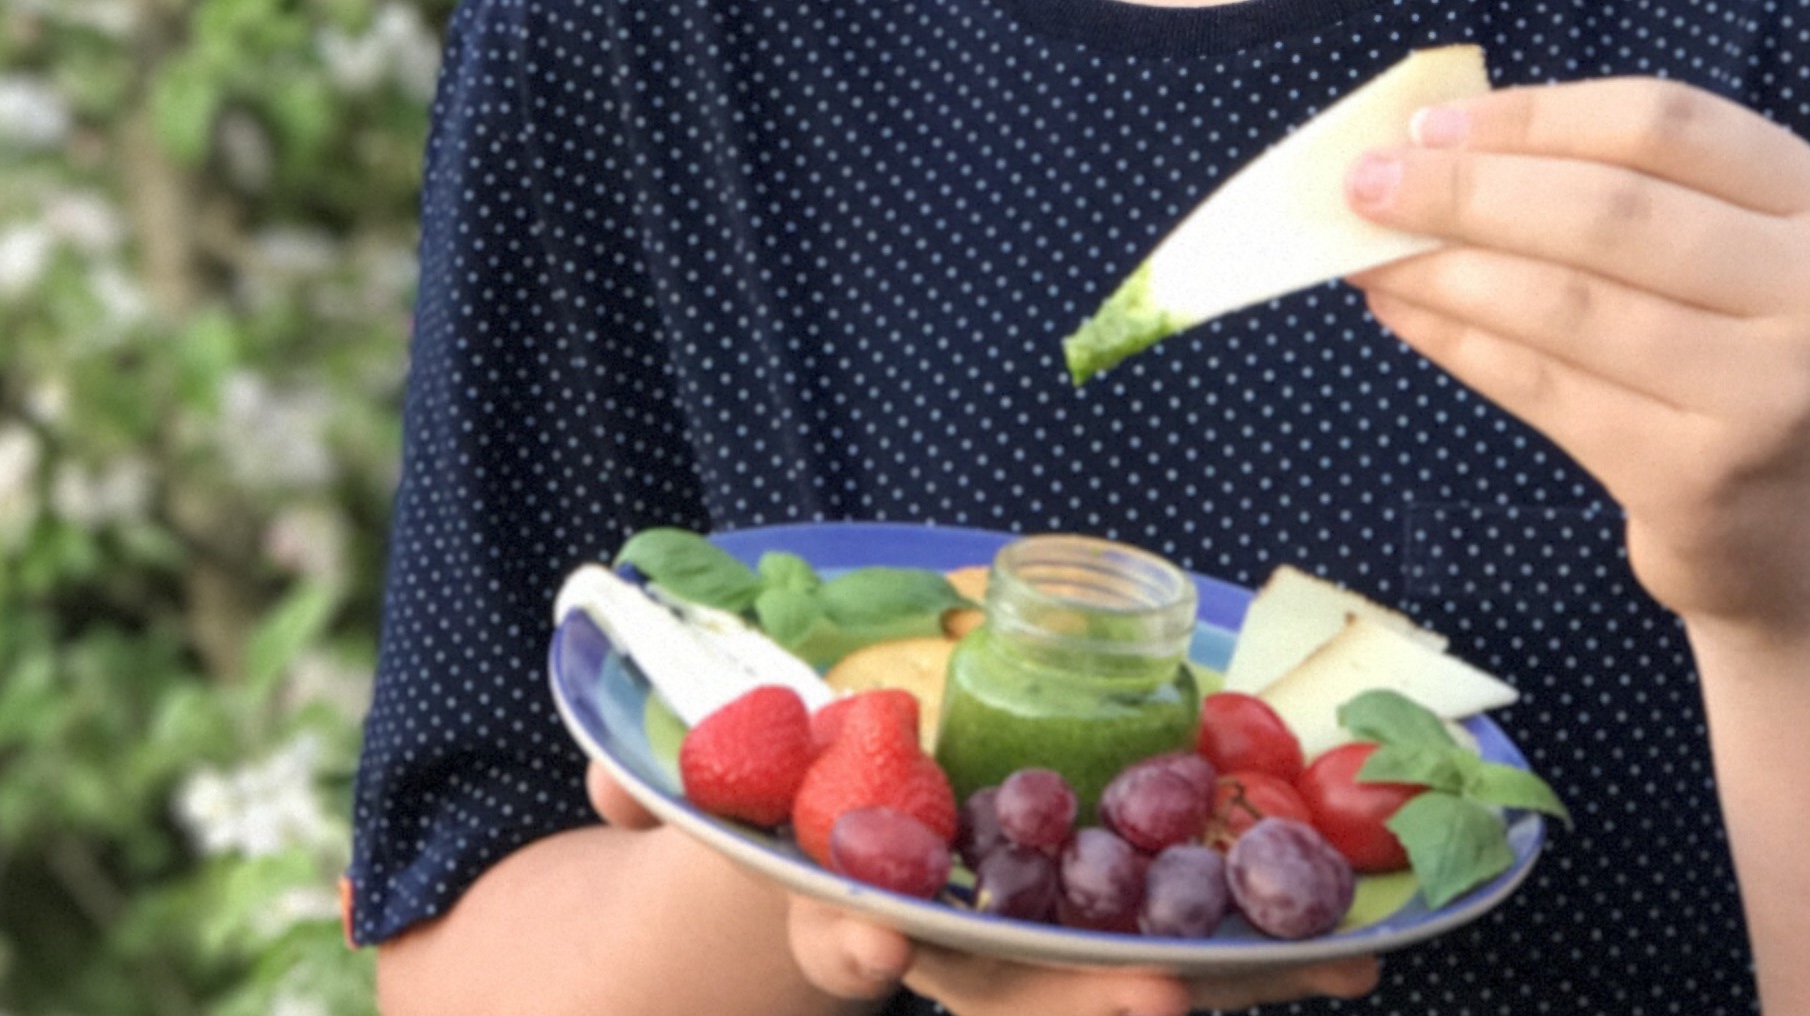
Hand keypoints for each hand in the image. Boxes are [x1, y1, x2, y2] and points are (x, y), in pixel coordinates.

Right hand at [589, 763, 1377, 1014]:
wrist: (848, 836)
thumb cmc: (786, 807)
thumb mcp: (722, 789)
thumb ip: (666, 788)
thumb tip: (613, 791)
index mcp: (854, 909)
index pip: (851, 934)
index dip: (860, 940)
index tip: (871, 944)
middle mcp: (955, 945)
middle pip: (1013, 989)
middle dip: (1077, 997)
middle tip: (1152, 997)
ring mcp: (1036, 940)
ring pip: (1122, 969)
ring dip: (1219, 972)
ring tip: (1328, 966)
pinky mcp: (1100, 917)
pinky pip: (1184, 934)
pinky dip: (1266, 943)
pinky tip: (1362, 942)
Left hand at [1343, 76, 1809, 645]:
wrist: (1802, 534)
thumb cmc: (1741, 366)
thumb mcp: (1730, 259)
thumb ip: (1634, 198)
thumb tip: (1446, 150)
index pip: (1663, 127)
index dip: (1532, 119)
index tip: (1428, 125)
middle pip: (1606, 212)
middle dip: (1464, 191)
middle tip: (1363, 185)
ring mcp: (1765, 388)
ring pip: (1565, 304)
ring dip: (1442, 271)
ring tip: (1364, 254)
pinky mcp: (1696, 474)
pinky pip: (1543, 388)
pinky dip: (1456, 342)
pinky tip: (1403, 315)